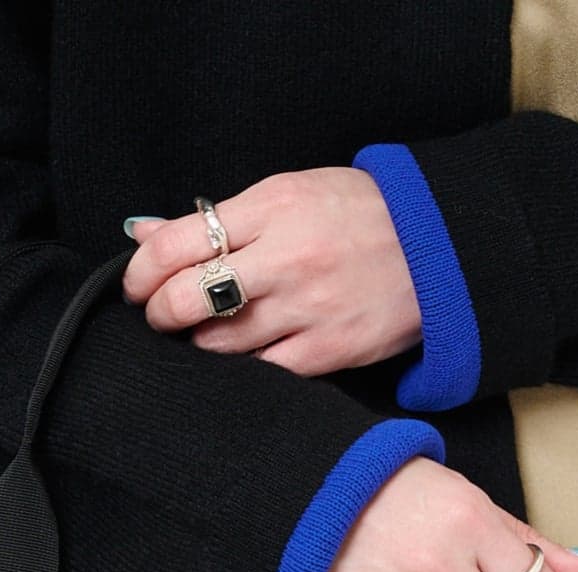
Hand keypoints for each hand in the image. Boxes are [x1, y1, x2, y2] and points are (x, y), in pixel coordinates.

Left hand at [122, 169, 420, 375]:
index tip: (138, 284)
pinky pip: (259, 371)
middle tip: (161, 315)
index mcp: (272, 207)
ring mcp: (306, 308)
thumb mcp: (291, 194)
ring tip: (207, 329)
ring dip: (198, 341)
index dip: (141, 270)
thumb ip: (221, 220)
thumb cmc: (358, 215)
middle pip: (186, 297)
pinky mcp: (326, 352)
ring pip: (217, 342)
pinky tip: (242, 353)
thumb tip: (144, 234)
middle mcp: (286, 258)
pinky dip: (239, 367)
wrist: (439, 247)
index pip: (177, 242)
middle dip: (159, 312)